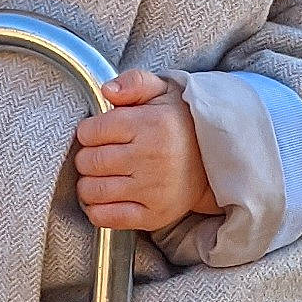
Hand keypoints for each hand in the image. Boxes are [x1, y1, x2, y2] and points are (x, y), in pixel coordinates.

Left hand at [74, 68, 221, 229]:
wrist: (215, 161)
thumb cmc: (180, 124)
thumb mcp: (163, 92)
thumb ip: (134, 82)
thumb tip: (107, 90)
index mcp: (151, 124)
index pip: (91, 131)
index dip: (89, 131)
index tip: (98, 133)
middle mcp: (151, 158)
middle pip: (88, 162)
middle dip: (87, 157)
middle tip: (101, 155)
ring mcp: (153, 190)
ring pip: (92, 191)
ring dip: (89, 184)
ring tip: (102, 176)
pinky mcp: (154, 215)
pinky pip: (107, 218)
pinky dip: (97, 210)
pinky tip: (105, 198)